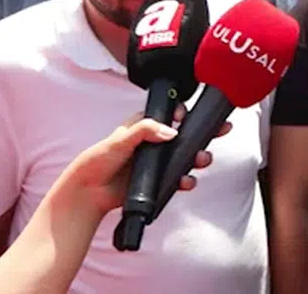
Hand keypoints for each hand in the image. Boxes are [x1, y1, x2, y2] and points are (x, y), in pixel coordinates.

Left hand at [59, 107, 230, 216]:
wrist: (88, 193)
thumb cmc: (96, 162)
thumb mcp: (119, 140)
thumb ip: (145, 130)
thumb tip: (171, 132)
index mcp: (142, 127)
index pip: (169, 115)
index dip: (182, 114)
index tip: (187, 117)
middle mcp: (152, 144)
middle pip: (184, 135)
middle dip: (203, 134)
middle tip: (219, 131)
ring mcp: (156, 163)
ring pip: (185, 157)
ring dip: (198, 157)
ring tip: (202, 159)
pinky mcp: (157, 181)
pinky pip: (178, 178)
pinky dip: (186, 180)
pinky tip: (187, 181)